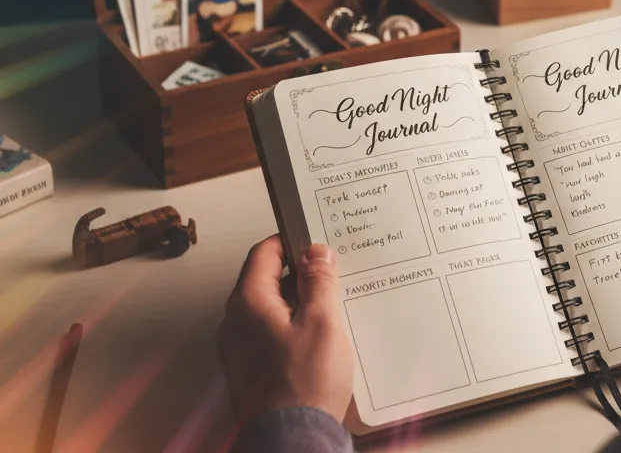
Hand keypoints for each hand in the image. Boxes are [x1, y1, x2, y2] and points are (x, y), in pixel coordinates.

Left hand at [217, 236, 353, 425]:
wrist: (291, 442)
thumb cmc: (303, 387)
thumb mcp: (323, 321)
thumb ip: (319, 281)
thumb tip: (316, 253)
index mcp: (248, 302)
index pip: (264, 252)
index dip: (291, 241)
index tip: (316, 242)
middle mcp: (235, 323)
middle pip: (266, 279)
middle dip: (300, 273)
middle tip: (331, 274)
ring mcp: (240, 349)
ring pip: (270, 308)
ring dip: (299, 302)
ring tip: (331, 308)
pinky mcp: (250, 370)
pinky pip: (270, 333)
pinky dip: (293, 327)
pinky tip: (319, 338)